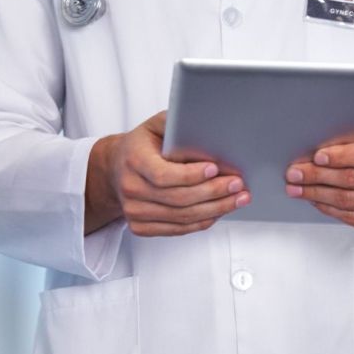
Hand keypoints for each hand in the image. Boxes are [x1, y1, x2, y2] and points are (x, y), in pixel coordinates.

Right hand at [86, 113, 247, 236]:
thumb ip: (177, 123)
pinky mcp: (140, 227)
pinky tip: (219, 211)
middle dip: (214, 193)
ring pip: (182, 217)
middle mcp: (131, 189)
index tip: (214, 168)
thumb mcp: (155, 125)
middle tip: (237, 184)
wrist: (115, 168)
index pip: (164, 176)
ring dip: (215, 209)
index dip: (191, 175)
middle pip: (179, 199)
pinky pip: (178, 229)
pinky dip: (202, 221)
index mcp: (133, 161)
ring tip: (237, 199)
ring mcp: (134, 211)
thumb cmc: (141, 145)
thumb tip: (207, 127)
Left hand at [286, 125, 353, 239]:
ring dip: (316, 195)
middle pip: (352, 180)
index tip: (316, 157)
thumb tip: (322, 139)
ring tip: (297, 188)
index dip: (339, 156)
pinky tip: (315, 200)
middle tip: (294, 173)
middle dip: (317, 176)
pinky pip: (351, 218)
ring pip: (347, 201)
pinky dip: (328, 209)